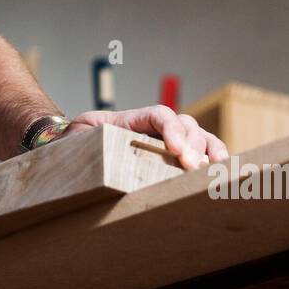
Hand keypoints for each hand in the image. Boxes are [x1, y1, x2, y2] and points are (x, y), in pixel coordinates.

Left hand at [68, 105, 228, 170]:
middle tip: (190, 165)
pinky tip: (218, 173)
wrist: (70, 154)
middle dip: (192, 143)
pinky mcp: (173, 161)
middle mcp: (153, 129)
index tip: (175, 148)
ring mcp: (166, 143)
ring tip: (212, 169)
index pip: (158, 114)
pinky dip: (213, 160)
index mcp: (130, 121)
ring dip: (209, 150)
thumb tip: (96, 154)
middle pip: (184, 124)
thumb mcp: (76, 140)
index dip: (171, 128)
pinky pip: (200, 155)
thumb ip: (87, 141)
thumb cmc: (74, 146)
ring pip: (198, 136)